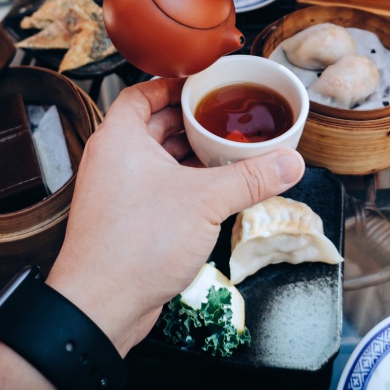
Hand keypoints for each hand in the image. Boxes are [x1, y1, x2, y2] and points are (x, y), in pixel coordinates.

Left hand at [46, 78, 304, 355]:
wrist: (101, 305)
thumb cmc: (133, 246)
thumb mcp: (205, 202)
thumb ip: (251, 178)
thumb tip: (288, 162)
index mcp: (119, 138)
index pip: (141, 94)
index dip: (172, 85)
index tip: (201, 86)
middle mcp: (113, 160)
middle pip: (153, 125)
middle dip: (189, 122)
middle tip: (223, 119)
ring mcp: (117, 192)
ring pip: (156, 159)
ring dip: (188, 155)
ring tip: (224, 153)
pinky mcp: (125, 220)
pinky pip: (156, 188)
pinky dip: (182, 183)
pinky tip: (211, 192)